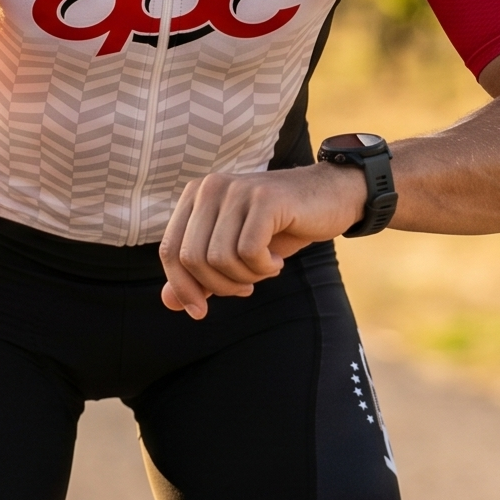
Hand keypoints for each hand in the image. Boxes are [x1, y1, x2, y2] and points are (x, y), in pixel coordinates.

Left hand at [158, 164, 362, 319]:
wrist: (331, 198)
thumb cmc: (279, 228)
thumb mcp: (233, 254)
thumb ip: (199, 275)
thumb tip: (167, 302)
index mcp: (195, 196)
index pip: (169, 251)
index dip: (182, 287)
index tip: (200, 311)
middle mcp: (210, 188)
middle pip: (191, 258)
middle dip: (218, 286)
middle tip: (246, 287)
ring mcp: (237, 190)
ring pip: (219, 258)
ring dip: (245, 277)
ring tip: (264, 268)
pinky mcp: (264, 199)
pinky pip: (249, 252)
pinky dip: (263, 268)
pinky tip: (276, 260)